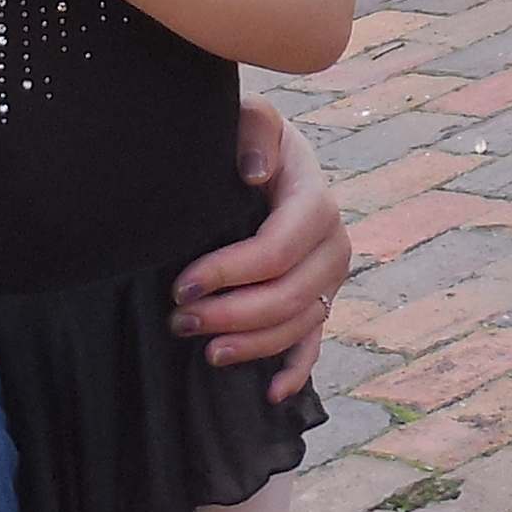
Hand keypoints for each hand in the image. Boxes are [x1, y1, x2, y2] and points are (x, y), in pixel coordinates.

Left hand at [172, 97, 349, 399]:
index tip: (181, 286)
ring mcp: (328, 277)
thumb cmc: (247, 138)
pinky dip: (296, 370)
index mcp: (314, 199)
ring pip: (300, 324)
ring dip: (254, 345)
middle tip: (180, 321)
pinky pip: (315, 343)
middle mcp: (331, 243)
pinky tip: (271, 394)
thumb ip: (254, 129)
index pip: (278, 249)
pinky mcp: (319, 299)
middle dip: (234, 315)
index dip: (230, 273)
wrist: (264, 155)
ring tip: (205, 351)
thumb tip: (253, 173)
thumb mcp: (251, 117)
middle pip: (291, 295)